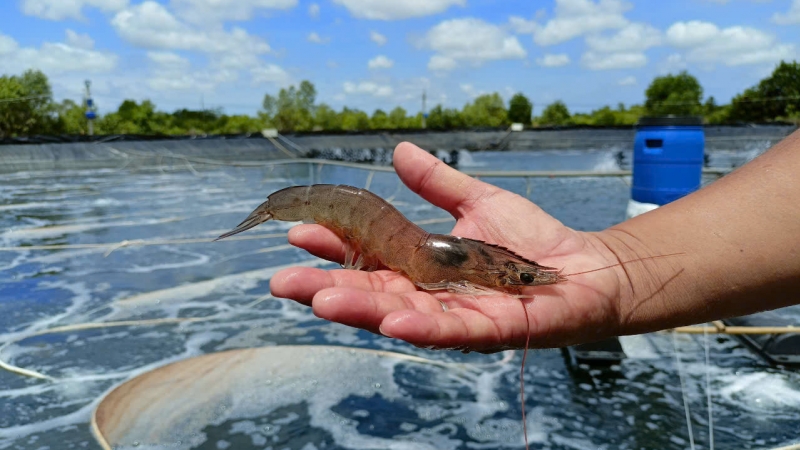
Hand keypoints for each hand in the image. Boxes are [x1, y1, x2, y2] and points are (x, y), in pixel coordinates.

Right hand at [270, 142, 634, 351]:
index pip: (368, 258)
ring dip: (360, 310)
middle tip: (283, 281)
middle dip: (327, 287)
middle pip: (371, 294)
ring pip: (399, 316)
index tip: (300, 231)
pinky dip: (420, 329)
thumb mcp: (479, 202)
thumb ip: (438, 183)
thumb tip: (400, 150)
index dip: (335, 247)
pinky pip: (449, 333)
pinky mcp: (487, 331)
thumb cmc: (532, 242)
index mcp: (421, 266)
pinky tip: (390, 323)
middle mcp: (429, 296)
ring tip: (320, 300)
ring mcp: (455, 317)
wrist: (586, 269)